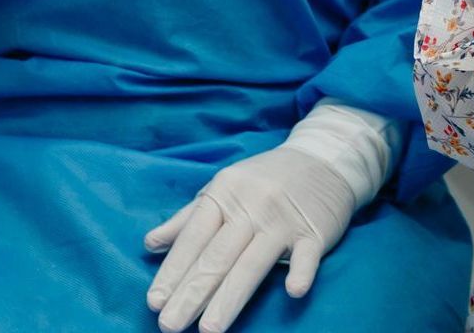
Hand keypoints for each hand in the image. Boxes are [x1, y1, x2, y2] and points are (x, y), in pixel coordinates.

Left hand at [145, 146, 355, 332]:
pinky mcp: (314, 231)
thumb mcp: (225, 186)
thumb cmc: (266, 178)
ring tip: (209, 330)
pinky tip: (292, 291)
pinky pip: (307, 255)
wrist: (324, 157)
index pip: (194, 237)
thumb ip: (189, 217)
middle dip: (192, 292)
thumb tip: (150, 244)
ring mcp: (284, 219)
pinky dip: (301, 271)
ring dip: (230, 297)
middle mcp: (252, 205)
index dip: (173, 270)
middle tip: (169, 325)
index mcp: (226, 192)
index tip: (153, 302)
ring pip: (253, 262)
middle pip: (218, 255)